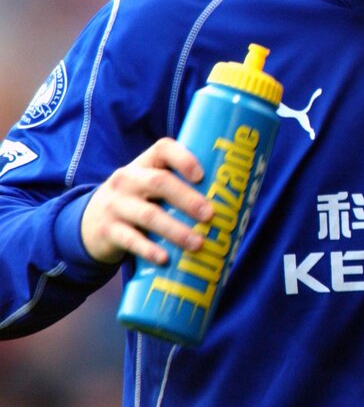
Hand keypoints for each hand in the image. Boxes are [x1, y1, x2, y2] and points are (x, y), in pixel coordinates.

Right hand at [80, 138, 213, 264]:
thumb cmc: (137, 201)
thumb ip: (178, 186)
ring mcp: (115, 204)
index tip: (202, 176)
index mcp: (144, 163)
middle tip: (210, 215)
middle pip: (160, 182)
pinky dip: (149, 250)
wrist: (89, 224)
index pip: (163, 148)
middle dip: (188, 198)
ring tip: (198, 243)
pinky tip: (165, 259)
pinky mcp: (108, 230)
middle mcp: (128, 179)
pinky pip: (131, 239)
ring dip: (176, 230)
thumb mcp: (149, 186)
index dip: (184, 158)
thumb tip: (231, 201)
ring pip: (149, 215)